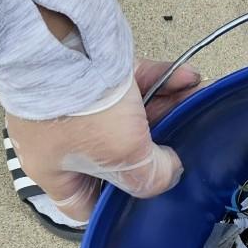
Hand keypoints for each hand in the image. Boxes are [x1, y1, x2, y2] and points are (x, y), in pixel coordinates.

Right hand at [5, 59, 200, 225]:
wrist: (61, 42)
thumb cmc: (77, 106)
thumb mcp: (124, 158)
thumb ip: (152, 177)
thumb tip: (169, 170)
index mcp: (54, 172)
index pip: (83, 204)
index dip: (115, 205)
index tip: (146, 195)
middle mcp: (61, 140)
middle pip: (117, 155)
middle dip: (154, 146)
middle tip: (183, 140)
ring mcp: (75, 105)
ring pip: (128, 114)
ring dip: (165, 106)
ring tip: (194, 98)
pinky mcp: (90, 73)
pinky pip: (130, 82)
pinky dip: (159, 80)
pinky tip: (186, 77)